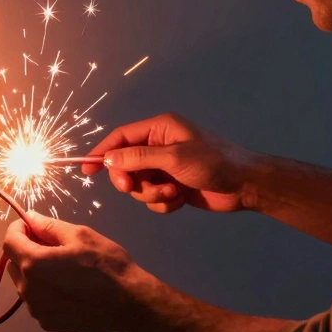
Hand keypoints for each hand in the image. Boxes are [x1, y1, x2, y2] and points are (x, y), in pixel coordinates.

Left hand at [1, 211, 153, 331]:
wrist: (129, 304)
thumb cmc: (107, 265)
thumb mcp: (80, 236)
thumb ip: (49, 226)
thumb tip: (29, 217)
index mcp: (33, 264)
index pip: (9, 241)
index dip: (18, 229)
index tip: (32, 225)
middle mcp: (28, 289)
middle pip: (13, 263)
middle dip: (26, 250)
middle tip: (52, 245)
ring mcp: (36, 309)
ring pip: (24, 283)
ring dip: (34, 271)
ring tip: (63, 268)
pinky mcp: (47, 323)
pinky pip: (36, 300)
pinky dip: (44, 291)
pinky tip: (68, 288)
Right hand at [83, 113, 256, 213]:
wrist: (245, 185)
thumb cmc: (214, 162)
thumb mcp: (174, 158)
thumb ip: (139, 158)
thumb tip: (110, 158)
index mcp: (160, 129)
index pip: (121, 138)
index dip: (102, 152)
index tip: (86, 170)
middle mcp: (159, 146)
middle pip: (125, 165)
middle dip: (130, 180)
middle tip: (133, 188)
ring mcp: (165, 168)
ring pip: (139, 186)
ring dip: (152, 194)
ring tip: (173, 192)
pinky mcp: (173, 187)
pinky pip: (153, 199)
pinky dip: (164, 203)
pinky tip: (181, 199)